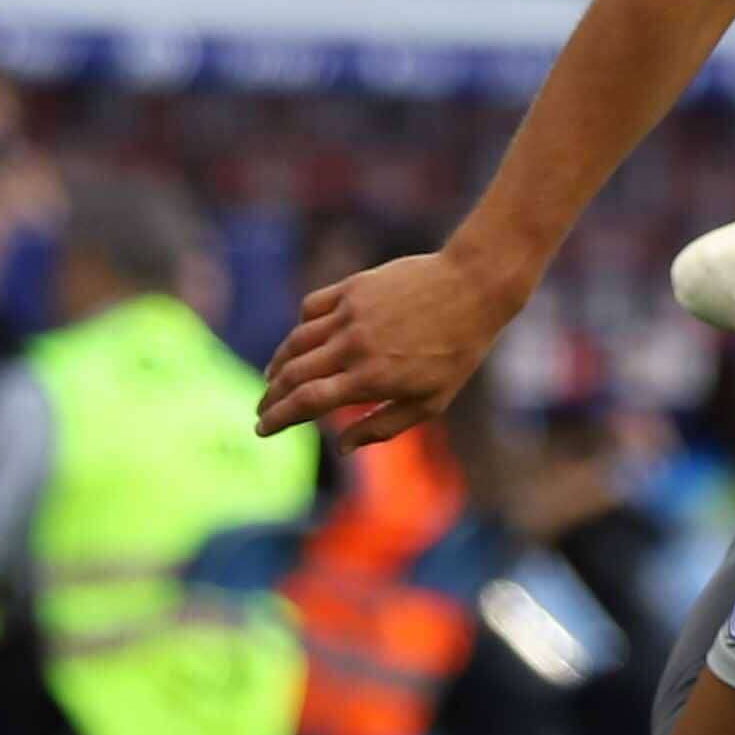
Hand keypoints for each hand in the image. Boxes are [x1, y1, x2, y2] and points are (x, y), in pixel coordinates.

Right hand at [256, 247, 519, 447]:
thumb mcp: (430, 402)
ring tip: (272, 379)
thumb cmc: (457, 352)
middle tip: (261, 410)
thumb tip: (341, 447)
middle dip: (270, 397)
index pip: (306, 403)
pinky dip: (300, 327)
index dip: (277, 418)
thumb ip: (382, 426)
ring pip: (296, 341)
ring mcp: (350, 314)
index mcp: (370, 379)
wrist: (473, 287)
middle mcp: (353, 346)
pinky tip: (300, 339)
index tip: (261, 429)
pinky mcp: (352, 288)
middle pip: (292, 375)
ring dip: (277, 364)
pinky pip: (311, 308)